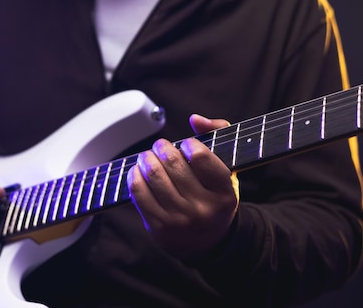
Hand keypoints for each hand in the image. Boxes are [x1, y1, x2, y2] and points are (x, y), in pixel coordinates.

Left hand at [126, 115, 238, 258]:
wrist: (208, 243)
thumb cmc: (215, 196)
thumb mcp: (228, 169)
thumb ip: (219, 135)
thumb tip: (195, 119)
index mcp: (225, 194)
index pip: (201, 157)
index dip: (188, 144)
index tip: (186, 145)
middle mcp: (203, 209)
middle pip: (172, 163)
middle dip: (162, 147)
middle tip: (161, 146)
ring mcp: (179, 220)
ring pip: (153, 175)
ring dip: (146, 158)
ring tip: (148, 156)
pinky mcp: (158, 227)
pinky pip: (138, 192)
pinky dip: (134, 175)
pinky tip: (138, 171)